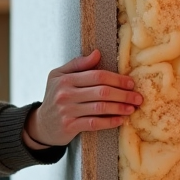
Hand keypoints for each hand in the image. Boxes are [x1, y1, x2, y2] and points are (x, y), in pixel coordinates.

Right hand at [24, 49, 142, 147]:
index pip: (97, 76)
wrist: (42, 124)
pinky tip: (121, 120)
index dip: (117, 79)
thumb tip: (97, 53)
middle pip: (102, 92)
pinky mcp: (70, 126)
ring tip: (132, 108)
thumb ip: (78, 64)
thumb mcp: (59, 76)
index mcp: (65, 79)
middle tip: (138, 97)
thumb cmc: (55, 97)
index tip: (131, 83)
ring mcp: (67, 111)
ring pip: (100, 108)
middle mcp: (65, 94)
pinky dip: (110, 122)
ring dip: (120, 108)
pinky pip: (94, 123)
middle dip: (123, 94)